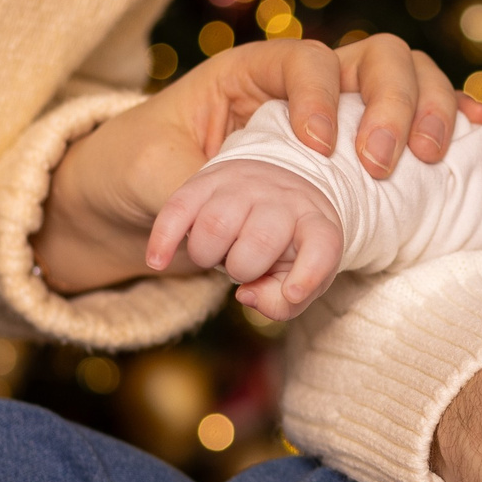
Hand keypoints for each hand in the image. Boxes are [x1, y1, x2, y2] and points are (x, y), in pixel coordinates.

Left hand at [35, 34, 481, 293]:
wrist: (140, 196)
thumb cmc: (140, 173)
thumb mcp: (150, 180)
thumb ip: (188, 200)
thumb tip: (224, 240)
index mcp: (251, 72)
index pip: (303, 60)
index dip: (320, 95)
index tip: (318, 147)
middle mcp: (306, 83)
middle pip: (373, 58)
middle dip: (391, 102)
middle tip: (384, 163)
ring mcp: (344, 110)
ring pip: (409, 78)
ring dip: (430, 109)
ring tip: (430, 158)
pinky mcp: (364, 146)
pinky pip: (421, 118)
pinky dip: (452, 119)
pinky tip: (479, 133)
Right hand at [145, 161, 343, 319]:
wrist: (275, 184)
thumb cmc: (289, 244)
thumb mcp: (301, 275)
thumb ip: (283, 301)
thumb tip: (245, 296)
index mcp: (316, 223)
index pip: (322, 245)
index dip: (308, 274)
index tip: (293, 293)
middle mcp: (282, 198)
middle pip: (259, 241)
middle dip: (243, 269)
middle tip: (243, 266)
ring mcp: (242, 185)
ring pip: (215, 225)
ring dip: (208, 256)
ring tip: (218, 254)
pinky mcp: (205, 180)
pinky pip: (178, 209)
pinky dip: (164, 239)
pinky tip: (159, 261)